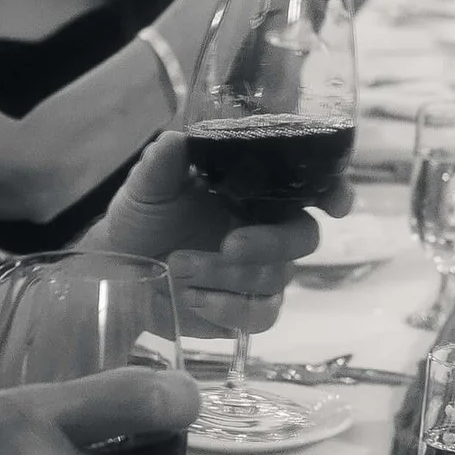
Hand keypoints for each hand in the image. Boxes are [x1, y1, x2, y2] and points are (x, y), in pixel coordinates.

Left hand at [91, 127, 337, 338]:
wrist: (119, 268)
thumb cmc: (143, 216)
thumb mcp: (148, 185)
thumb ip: (163, 164)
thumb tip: (175, 140)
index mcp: (258, 190)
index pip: (313, 187)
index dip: (335, 193)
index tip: (335, 205)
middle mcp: (269, 229)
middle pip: (304, 237)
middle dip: (270, 243)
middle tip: (229, 245)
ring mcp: (262, 272)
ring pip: (276, 277)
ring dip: (226, 275)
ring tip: (178, 267)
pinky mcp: (247, 309)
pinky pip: (260, 315)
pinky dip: (228, 308)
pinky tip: (193, 299)